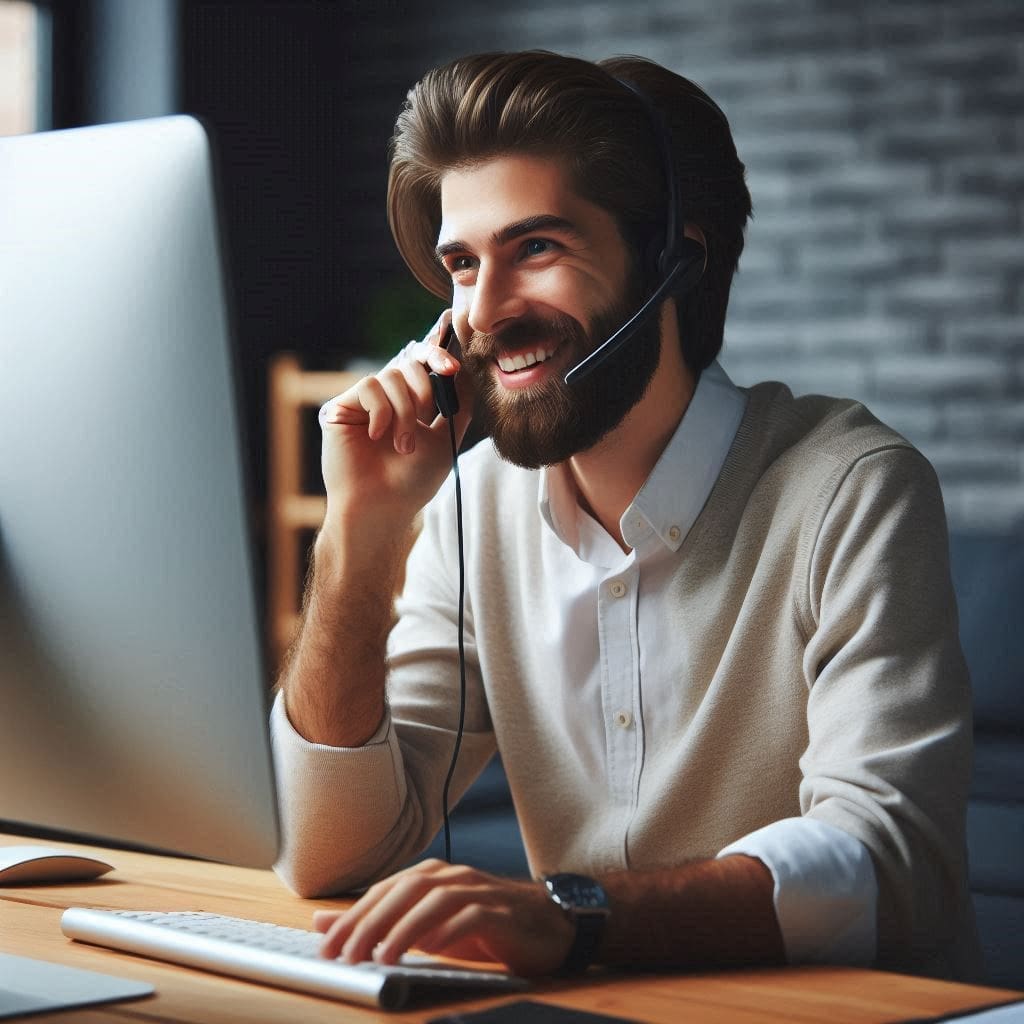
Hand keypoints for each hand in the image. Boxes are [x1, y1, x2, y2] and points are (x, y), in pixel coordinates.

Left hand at [312, 859, 573, 976]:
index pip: (384, 890)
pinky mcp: (500, 912)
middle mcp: (452, 876)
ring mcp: (478, 891)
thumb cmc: (481, 927)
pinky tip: (431, 949)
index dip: (353, 916)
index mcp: (432, 876)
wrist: (544, 927)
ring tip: (380, 956)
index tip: (326, 945)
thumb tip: (324, 923)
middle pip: (405, 890)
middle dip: (371, 921)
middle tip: (346, 954)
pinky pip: (469, 916)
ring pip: (434, 899)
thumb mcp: (424, 927)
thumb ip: (377, 922)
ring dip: (403, 927)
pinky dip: (446, 930)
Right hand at [317, 312, 474, 532]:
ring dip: (407, 410)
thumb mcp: (447, 439)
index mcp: (413, 400)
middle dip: (430, 376)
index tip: (455, 321)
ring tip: (404, 444)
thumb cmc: (413, 481)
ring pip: (393, 374)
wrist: (384, 508)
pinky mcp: (341, 406)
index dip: (438, 342)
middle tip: (437, 401)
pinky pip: (370, 387)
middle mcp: (389, 395)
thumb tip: (466, 368)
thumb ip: (458, 404)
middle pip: (411, 358)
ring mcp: (365, 400)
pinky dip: (382, 411)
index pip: (425, 361)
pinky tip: (379, 436)